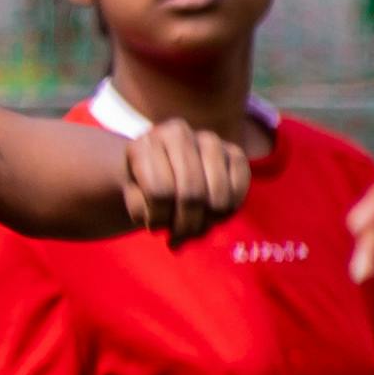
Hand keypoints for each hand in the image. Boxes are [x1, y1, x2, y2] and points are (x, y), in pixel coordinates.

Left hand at [116, 121, 252, 243]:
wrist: (164, 165)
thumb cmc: (144, 187)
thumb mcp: (135, 200)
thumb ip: (147, 215)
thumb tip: (176, 240)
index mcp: (145, 144)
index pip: (159, 191)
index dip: (158, 218)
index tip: (154, 227)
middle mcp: (178, 134)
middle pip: (191, 195)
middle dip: (185, 225)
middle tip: (178, 237)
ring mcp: (209, 140)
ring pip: (217, 196)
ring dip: (207, 222)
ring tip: (193, 229)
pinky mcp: (235, 152)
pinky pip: (239, 191)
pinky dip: (228, 212)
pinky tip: (212, 216)